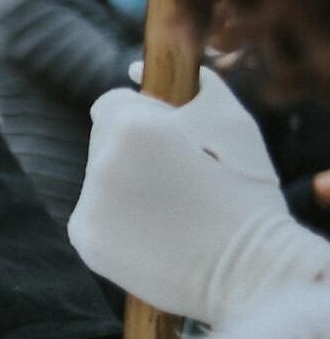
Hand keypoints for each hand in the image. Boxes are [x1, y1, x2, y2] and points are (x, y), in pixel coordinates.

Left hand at [69, 69, 329, 322]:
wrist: (253, 271)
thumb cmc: (247, 193)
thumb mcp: (233, 124)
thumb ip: (190, 85)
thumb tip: (134, 66)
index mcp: (132, 128)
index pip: (112, 104)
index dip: (142, 119)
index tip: (170, 142)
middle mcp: (100, 163)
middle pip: (102, 140)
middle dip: (132, 152)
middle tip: (176, 179)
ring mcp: (88, 204)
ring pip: (97, 178)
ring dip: (124, 185)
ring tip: (171, 208)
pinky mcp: (85, 238)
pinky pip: (94, 214)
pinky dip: (116, 219)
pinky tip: (155, 232)